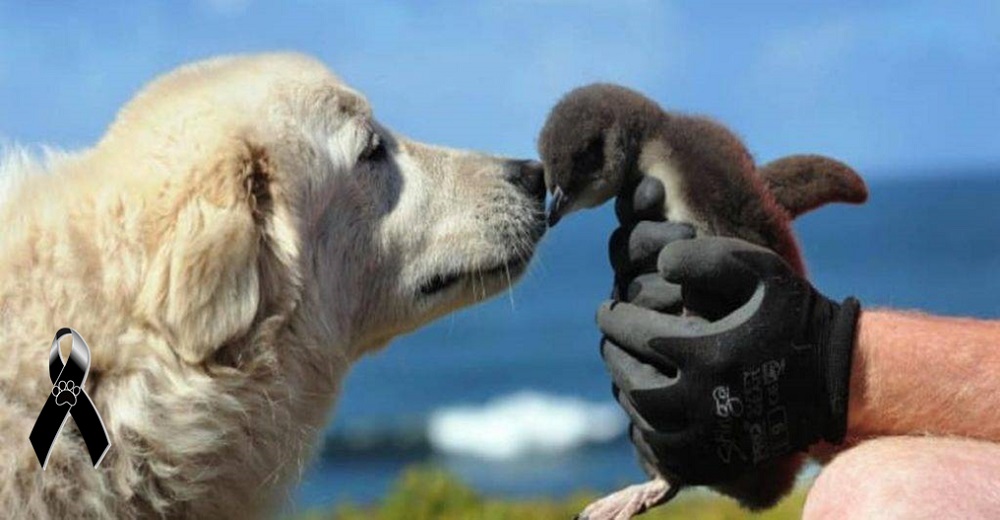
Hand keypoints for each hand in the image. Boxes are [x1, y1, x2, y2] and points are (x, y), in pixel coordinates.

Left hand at [599, 235, 859, 484]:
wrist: (842, 379)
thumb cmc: (796, 316)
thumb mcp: (761, 270)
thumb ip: (707, 256)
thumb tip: (659, 265)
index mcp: (709, 353)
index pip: (636, 334)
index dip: (615, 317)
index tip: (608, 309)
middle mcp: (704, 402)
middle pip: (633, 381)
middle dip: (616, 355)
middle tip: (612, 339)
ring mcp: (711, 439)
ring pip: (645, 421)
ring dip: (628, 392)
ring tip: (626, 369)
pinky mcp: (718, 463)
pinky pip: (664, 457)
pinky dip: (646, 432)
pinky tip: (647, 409)